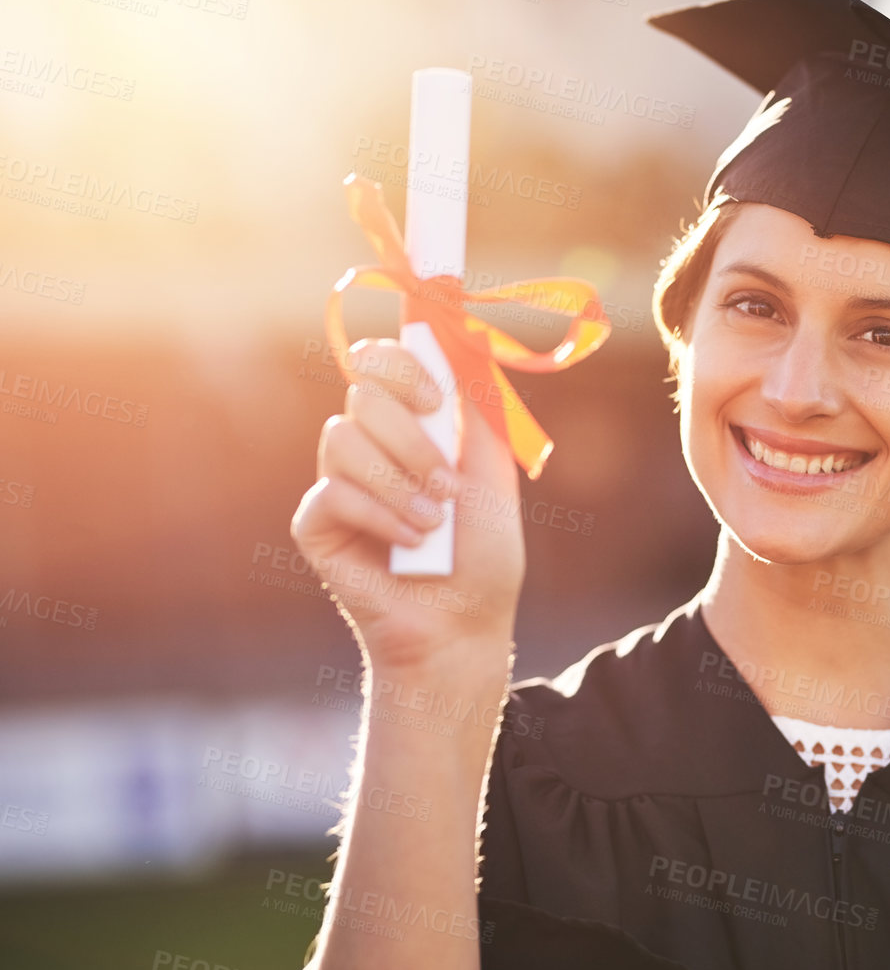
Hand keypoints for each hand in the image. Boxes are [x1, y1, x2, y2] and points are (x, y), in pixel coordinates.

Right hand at [290, 339, 525, 669]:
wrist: (463, 625)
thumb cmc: (483, 556)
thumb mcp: (494, 476)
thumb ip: (478, 413)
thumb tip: (466, 343)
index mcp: (410, 426)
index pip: (380, 362)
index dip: (400, 365)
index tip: (436, 401)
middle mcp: (368, 446)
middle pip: (363, 393)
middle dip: (412, 439)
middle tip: (447, 484)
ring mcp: (338, 482)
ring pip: (342, 438)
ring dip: (399, 482)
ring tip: (433, 524)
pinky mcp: (315, 524)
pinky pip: (332, 493)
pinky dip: (380, 515)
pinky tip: (409, 542)